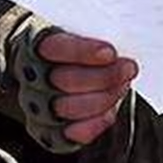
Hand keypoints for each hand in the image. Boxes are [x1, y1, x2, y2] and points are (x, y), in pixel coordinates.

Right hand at [13, 26, 137, 151]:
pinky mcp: (49, 129)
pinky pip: (71, 133)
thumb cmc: (75, 44)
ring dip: (104, 98)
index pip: (57, 47)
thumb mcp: (82, 30)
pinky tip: (109, 113)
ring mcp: (39, 105)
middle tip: (129, 68)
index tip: (110, 53)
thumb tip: (122, 39)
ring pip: (69, 107)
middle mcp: (33, 78)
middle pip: (67, 80)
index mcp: (37, 46)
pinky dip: (94, 124)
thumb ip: (97, 34)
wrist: (53, 67)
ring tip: (123, 85)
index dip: (84, 51)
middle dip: (104, 76)